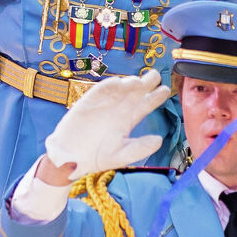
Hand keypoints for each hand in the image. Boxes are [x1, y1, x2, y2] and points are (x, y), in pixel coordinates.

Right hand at [41, 70, 169, 182]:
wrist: (71, 160)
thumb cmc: (96, 158)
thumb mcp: (121, 156)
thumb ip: (139, 148)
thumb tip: (159, 140)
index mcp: (127, 120)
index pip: (144, 106)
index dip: (155, 98)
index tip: (166, 90)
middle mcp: (117, 109)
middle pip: (134, 93)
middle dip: (145, 84)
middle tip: (155, 75)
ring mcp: (102, 105)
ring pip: (118, 90)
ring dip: (127, 84)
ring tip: (137, 82)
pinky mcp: (86, 104)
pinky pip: (98, 93)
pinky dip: (106, 87)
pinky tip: (116, 83)